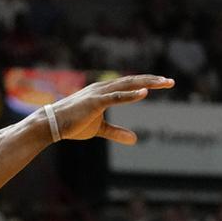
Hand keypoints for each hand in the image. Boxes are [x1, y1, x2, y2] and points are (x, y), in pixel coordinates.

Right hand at [49, 74, 174, 143]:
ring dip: (146, 84)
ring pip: (127, 85)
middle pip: (133, 81)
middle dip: (153, 81)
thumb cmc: (73, 125)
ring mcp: (98, 94)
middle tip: (171, 81)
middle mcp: (103, 88)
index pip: (130, 84)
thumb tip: (135, 139)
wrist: (51, 125)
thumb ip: (117, 132)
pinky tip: (144, 93)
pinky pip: (116, 97)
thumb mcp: (99, 129)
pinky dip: (130, 95)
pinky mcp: (94, 102)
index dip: (148, 83)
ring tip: (164, 83)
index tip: (164, 83)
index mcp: (104, 91)